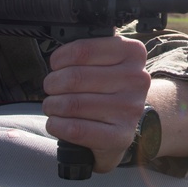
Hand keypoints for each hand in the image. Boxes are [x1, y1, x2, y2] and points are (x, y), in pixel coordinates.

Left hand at [42, 35, 149, 172]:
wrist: (128, 123)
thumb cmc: (109, 87)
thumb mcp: (108, 61)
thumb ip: (87, 52)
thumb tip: (57, 56)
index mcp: (133, 53)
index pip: (83, 50)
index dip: (60, 58)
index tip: (55, 65)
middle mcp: (136, 79)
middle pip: (75, 77)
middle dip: (52, 83)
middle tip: (50, 87)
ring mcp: (130, 109)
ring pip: (72, 104)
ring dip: (52, 105)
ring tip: (52, 105)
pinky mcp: (120, 136)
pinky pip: (76, 129)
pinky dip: (57, 125)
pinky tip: (56, 122)